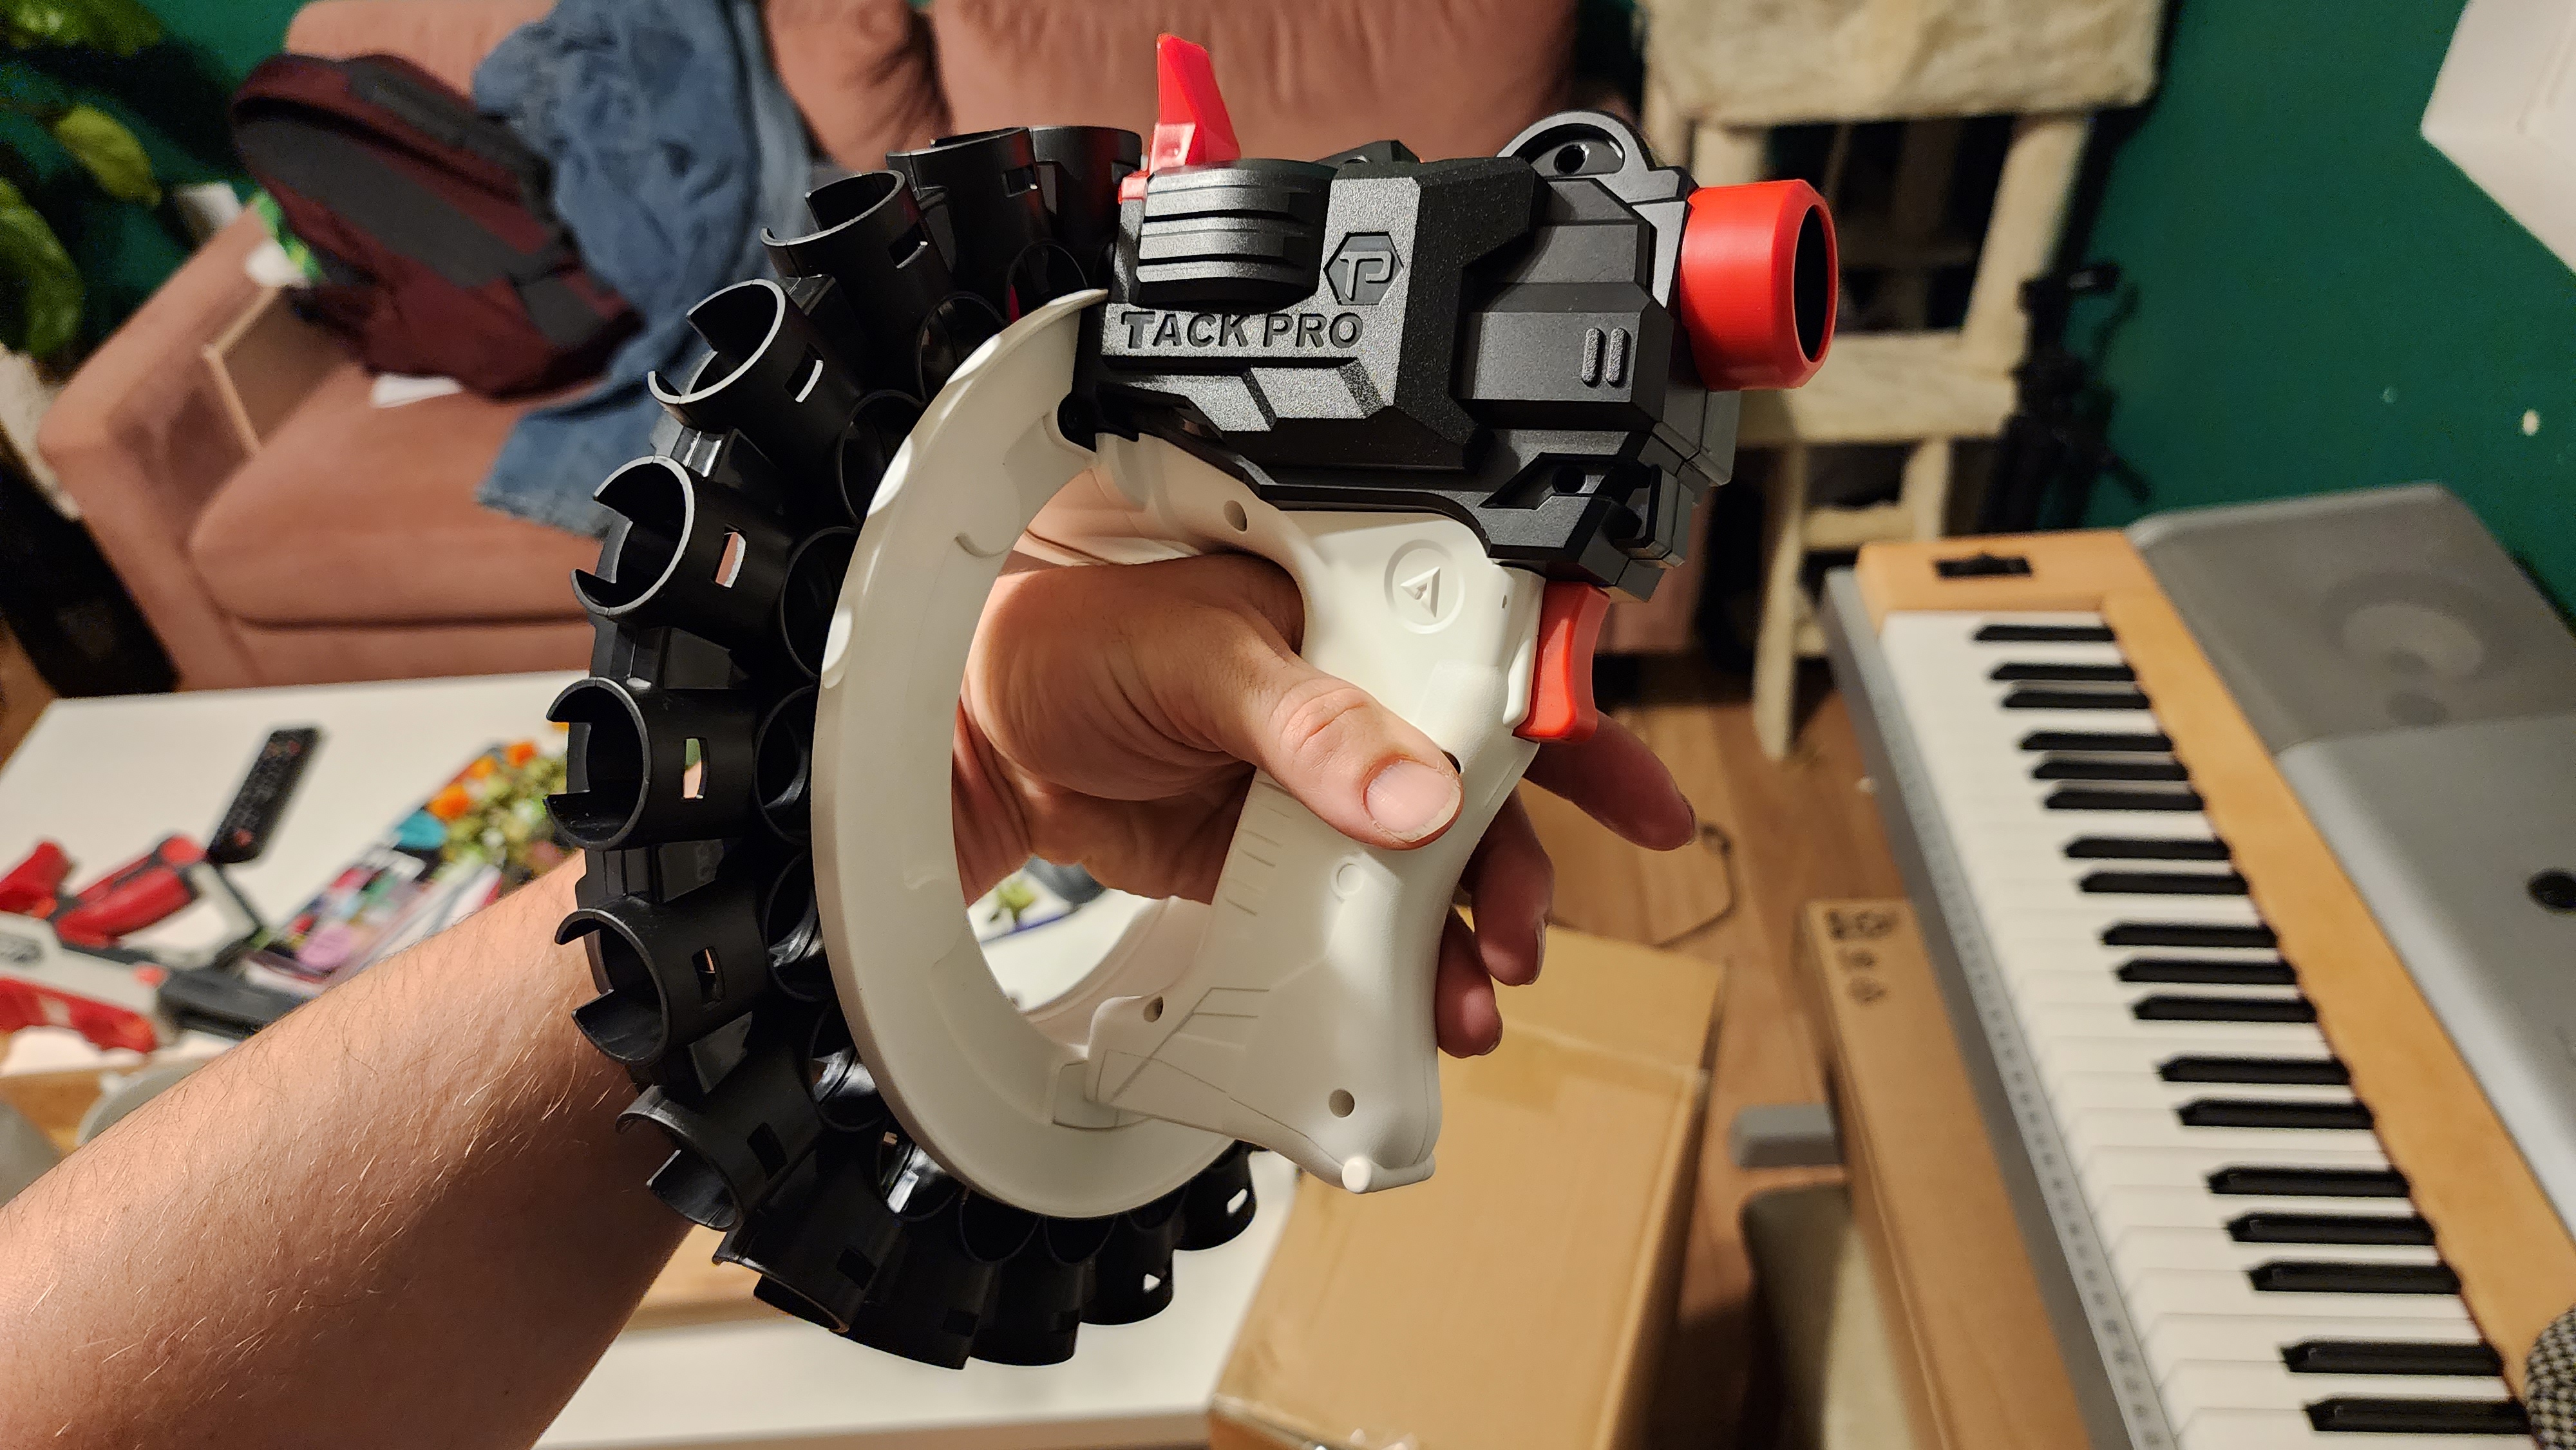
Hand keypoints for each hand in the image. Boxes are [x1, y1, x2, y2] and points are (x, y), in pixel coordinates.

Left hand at [952, 552, 1696, 1056]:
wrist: (978, 733)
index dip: (1575, 730)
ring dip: (1463, 940)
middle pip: (1487, 790)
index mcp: (1359, 623)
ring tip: (1471, 1000)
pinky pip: (1362, 922)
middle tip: (1522, 937)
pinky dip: (1393, 972)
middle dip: (1524, 872)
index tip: (1638, 801)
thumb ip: (1307, 723)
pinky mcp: (1281, 865)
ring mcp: (1325, 791)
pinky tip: (1410, 1011)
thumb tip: (1412, 793)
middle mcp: (1359, 705)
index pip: (1495, 665)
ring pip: (1431, 871)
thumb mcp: (1199, 657)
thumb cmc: (1075, 643)